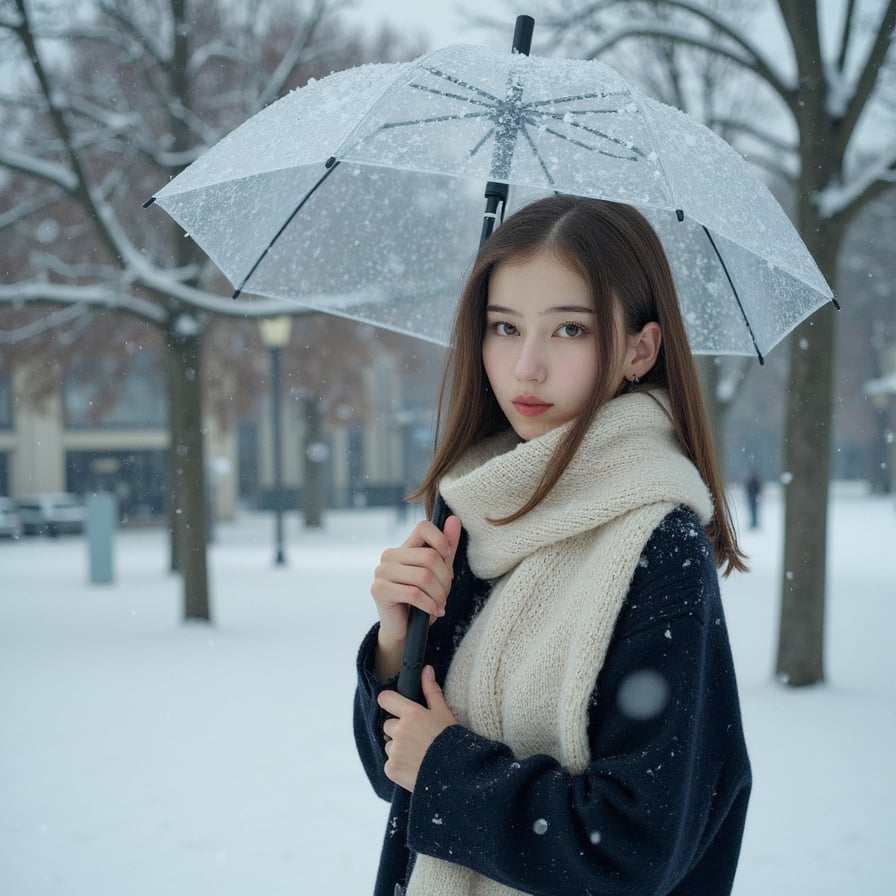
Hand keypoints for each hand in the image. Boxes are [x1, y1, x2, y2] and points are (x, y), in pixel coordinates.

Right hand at [371, 515, 461, 647]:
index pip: (423, 527)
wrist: (403, 630)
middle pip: (430, 557)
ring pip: (423, 576)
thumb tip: (454, 519)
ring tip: (440, 604)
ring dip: (439, 595)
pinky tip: (434, 612)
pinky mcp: (379, 589)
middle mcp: (390, 556)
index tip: (447, 555)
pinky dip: (430, 605)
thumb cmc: (421, 600)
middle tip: (445, 594)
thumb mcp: (438, 573)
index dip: (440, 539)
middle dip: (445, 579)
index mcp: (404, 548)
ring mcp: (382, 571)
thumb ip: (446, 548)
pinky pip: (414, 593)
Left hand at [378, 666, 456, 791]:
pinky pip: (389, 763)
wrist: (456, 774)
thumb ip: (431, 690)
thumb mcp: (443, 712)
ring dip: (398, 747)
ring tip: (418, 753)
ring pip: (389, 744)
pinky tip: (414, 765)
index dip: (390, 702)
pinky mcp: (391, 769)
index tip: (396, 708)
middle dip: (398, 729)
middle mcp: (399, 730)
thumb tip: (426, 669)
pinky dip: (398, 764)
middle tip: (417, 737)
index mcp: (410, 713)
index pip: (385, 699)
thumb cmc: (451, 741)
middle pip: (388, 724)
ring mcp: (393, 751)